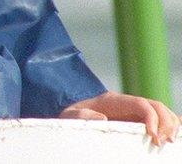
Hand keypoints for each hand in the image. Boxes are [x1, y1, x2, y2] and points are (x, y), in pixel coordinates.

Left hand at [60, 91, 179, 145]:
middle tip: (163, 142)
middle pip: (156, 106)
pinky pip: (158, 118)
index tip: (153, 136)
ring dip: (170, 124)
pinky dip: (169, 124)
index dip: (151, 118)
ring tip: (168, 141)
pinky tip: (173, 136)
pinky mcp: (137, 119)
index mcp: (113, 100)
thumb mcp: (71, 115)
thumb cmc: (72, 116)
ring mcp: (134, 110)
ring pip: (161, 111)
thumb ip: (83, 115)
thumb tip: (102, 117)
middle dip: (165, 122)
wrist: (72, 115)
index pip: (140, 103)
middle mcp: (127, 102)